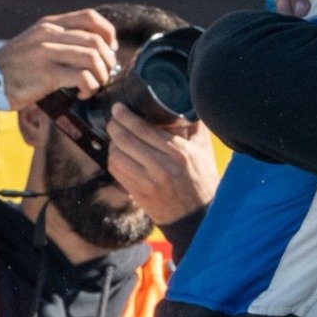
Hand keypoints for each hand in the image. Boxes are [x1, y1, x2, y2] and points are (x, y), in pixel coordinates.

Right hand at [0, 9, 118, 107]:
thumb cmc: (14, 65)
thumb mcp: (35, 41)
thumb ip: (58, 39)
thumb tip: (93, 48)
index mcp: (49, 24)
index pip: (90, 17)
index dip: (108, 33)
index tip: (110, 49)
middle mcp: (49, 34)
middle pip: (96, 40)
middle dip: (108, 60)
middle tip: (105, 74)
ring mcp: (47, 53)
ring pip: (93, 57)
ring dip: (101, 75)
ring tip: (95, 85)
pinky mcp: (47, 74)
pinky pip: (82, 77)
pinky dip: (90, 87)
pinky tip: (83, 93)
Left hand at [106, 102, 219, 225]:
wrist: (197, 215)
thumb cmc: (201, 178)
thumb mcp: (204, 149)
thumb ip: (194, 125)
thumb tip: (186, 101)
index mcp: (180, 152)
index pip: (144, 129)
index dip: (126, 116)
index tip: (119, 108)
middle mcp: (163, 166)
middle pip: (126, 140)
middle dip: (114, 126)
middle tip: (113, 119)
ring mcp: (149, 182)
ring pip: (117, 156)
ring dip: (112, 144)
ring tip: (116, 137)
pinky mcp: (139, 194)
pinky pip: (116, 172)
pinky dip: (113, 159)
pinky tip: (117, 154)